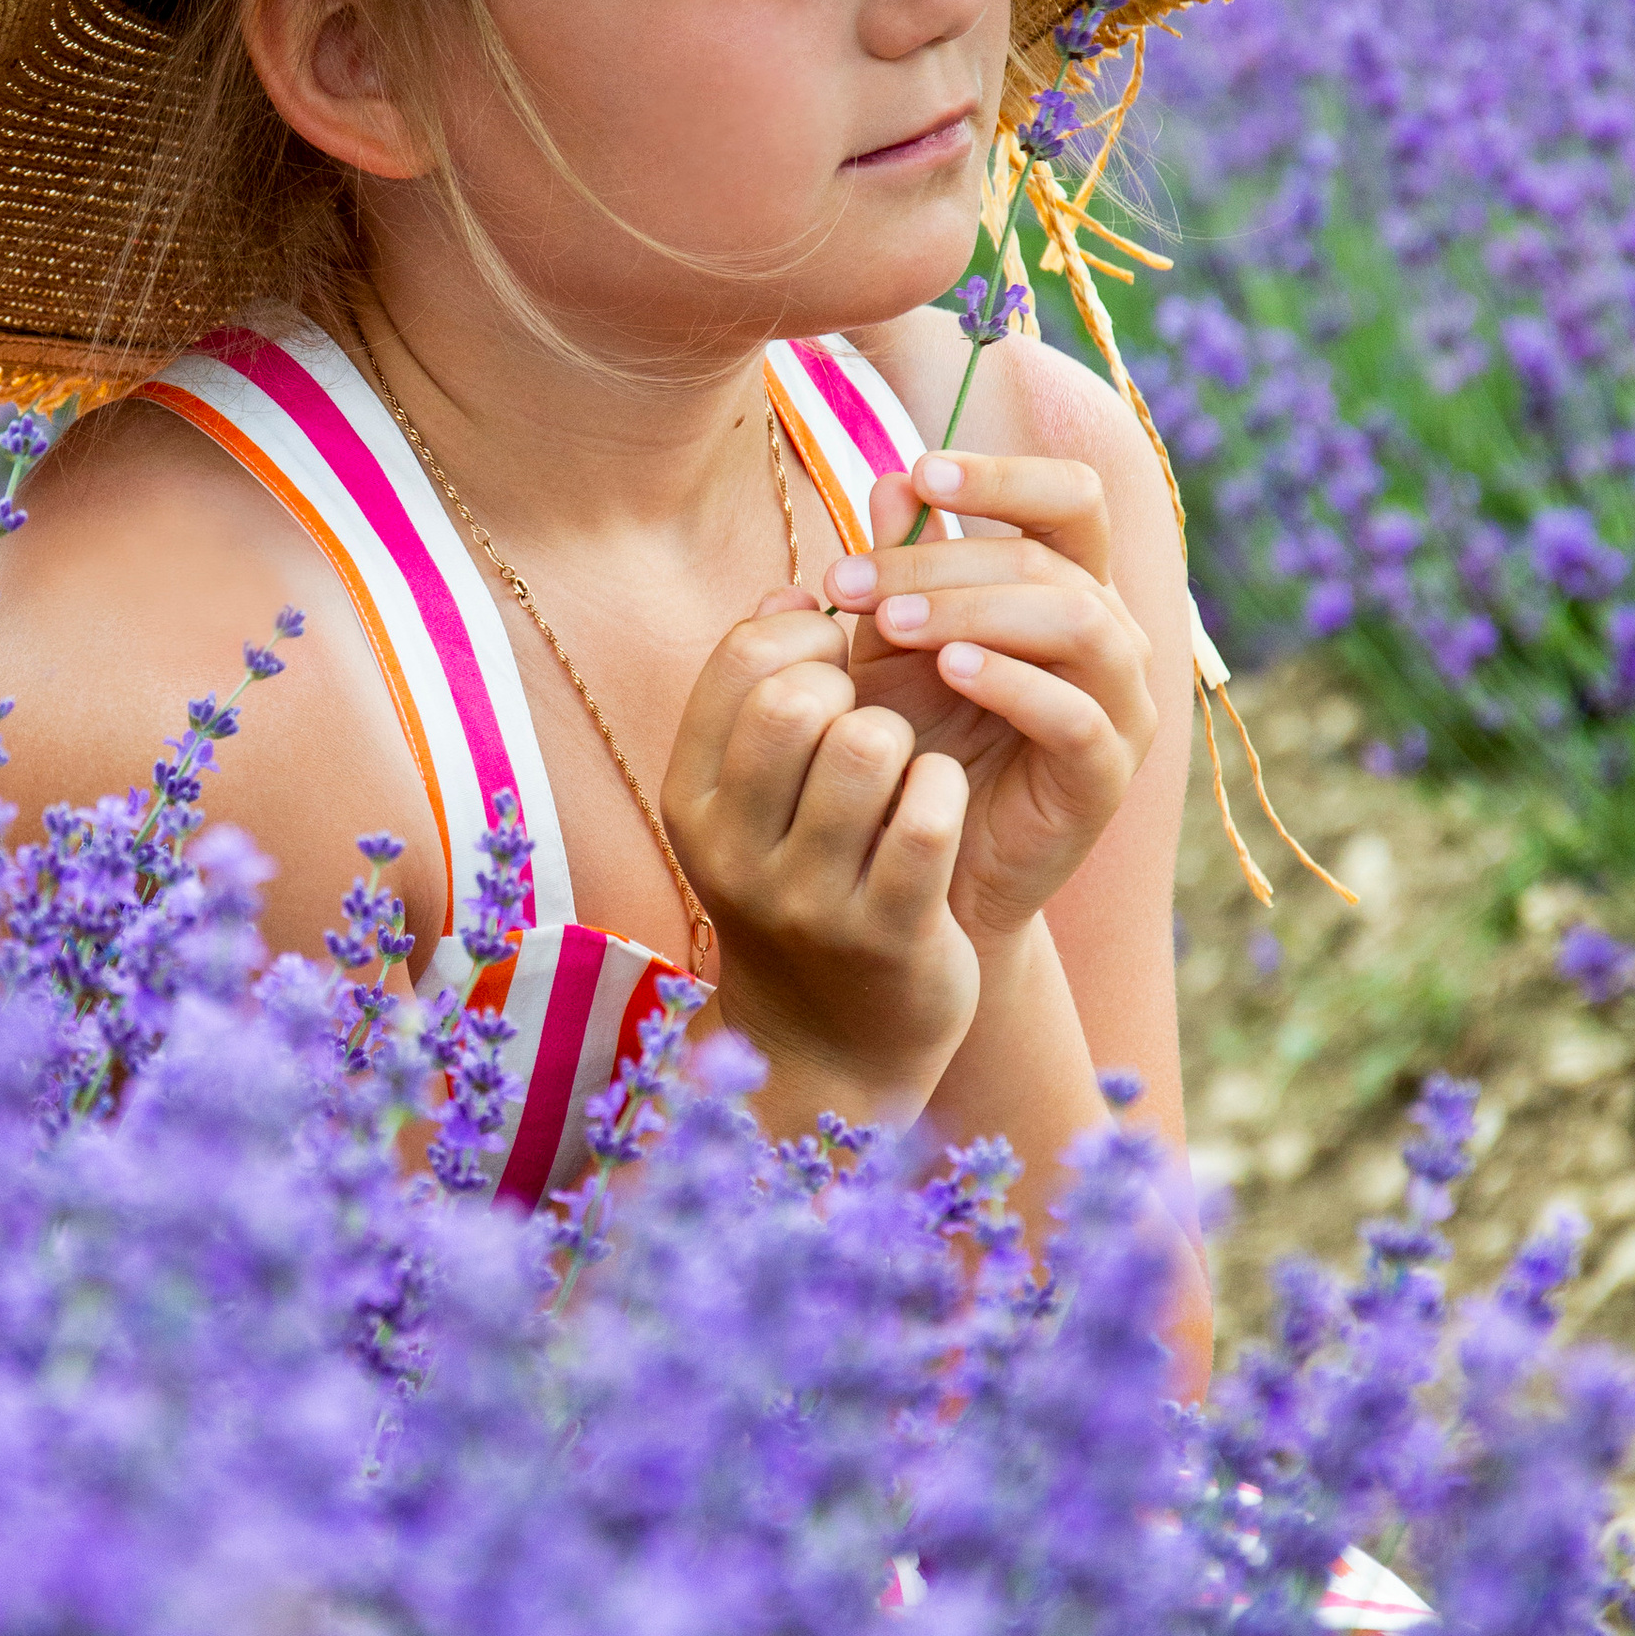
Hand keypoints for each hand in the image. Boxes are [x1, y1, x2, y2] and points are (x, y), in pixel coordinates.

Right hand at [660, 600, 980, 1128]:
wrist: (829, 1046)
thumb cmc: (802, 884)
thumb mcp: (756, 796)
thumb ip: (770, 688)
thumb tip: (797, 588)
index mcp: (691, 800)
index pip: (743, 660)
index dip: (808, 636)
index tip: (836, 662)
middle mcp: (732, 851)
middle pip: (797, 699)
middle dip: (855, 688)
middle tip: (870, 719)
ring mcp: (806, 899)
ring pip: (867, 746)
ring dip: (903, 740)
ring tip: (902, 771)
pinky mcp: (887, 935)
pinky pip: (927, 816)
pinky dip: (942, 790)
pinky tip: (935, 807)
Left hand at [823, 453, 1155, 950]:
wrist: (922, 860)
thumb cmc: (911, 733)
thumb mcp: (892, 639)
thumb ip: (900, 563)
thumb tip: (891, 479)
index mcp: (1070, 582)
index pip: (1070, 497)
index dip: (1004, 475)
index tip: (919, 472)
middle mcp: (1112, 632)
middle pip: (1053, 557)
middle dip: (944, 558)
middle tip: (852, 581)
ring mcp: (1121, 704)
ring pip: (1079, 621)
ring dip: (975, 609)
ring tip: (891, 622)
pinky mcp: (1107, 774)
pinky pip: (1076, 713)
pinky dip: (1012, 680)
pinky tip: (947, 668)